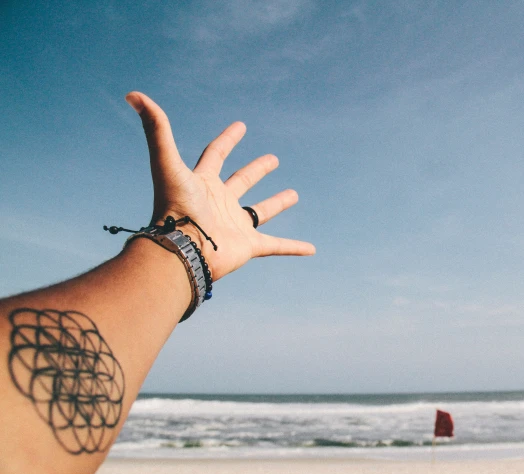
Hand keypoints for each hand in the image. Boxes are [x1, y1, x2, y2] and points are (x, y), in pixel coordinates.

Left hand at [125, 92, 314, 280]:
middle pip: (241, 182)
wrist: (180, 250)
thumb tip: (132, 94)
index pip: (215, 155)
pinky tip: (311, 248)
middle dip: (257, 170)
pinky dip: (294, 247)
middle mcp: (219, 202)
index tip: (241, 126)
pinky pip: (276, 245)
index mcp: (203, 183)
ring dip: (277, 204)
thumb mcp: (166, 163)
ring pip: (259, 212)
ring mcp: (234, 225)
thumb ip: (155, 128)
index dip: (227, 139)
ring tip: (294, 195)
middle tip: (273, 160)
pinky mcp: (248, 246)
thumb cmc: (174, 208)